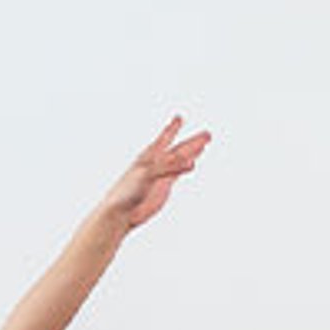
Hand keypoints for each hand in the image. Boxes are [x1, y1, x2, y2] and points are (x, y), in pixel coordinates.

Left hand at [102, 117, 211, 231]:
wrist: (122, 212)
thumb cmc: (128, 191)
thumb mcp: (150, 174)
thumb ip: (170, 166)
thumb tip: (192, 162)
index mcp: (149, 155)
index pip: (164, 138)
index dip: (173, 128)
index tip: (179, 117)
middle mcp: (156, 162)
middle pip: (178, 148)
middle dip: (193, 141)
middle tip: (208, 134)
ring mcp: (161, 174)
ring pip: (180, 160)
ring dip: (192, 152)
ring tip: (204, 144)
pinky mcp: (163, 187)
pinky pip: (178, 173)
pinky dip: (186, 167)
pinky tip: (194, 163)